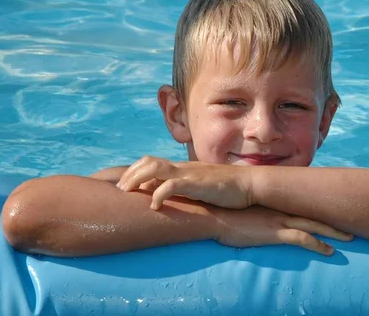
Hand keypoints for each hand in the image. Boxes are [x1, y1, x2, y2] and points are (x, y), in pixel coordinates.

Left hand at [117, 156, 251, 209]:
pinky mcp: (196, 183)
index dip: (135, 171)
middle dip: (129, 174)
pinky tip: (154, 207)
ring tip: (128, 194)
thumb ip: (185, 188)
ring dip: (137, 180)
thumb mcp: (201, 187)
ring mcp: (189, 174)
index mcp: (183, 168)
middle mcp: (183, 167)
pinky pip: (171, 185)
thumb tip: (167, 195)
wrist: (249, 185)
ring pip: (154, 168)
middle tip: (120, 191)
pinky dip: (158, 194)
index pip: (152, 161)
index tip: (125, 186)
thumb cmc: (228, 189)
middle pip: (148, 161)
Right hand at [213, 205, 353, 255]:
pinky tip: (330, 252)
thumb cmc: (223, 214)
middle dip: (333, 218)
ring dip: (333, 232)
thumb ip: (253, 212)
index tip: (330, 208)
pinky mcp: (275, 233)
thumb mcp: (242, 211)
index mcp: (273, 203)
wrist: (213, 215)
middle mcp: (280, 209)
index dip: (317, 206)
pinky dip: (318, 245)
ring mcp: (279, 220)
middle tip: (350, 221)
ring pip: (314, 225)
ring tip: (349, 238)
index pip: (301, 203)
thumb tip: (255, 215)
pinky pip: (303, 239)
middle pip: (313, 212)